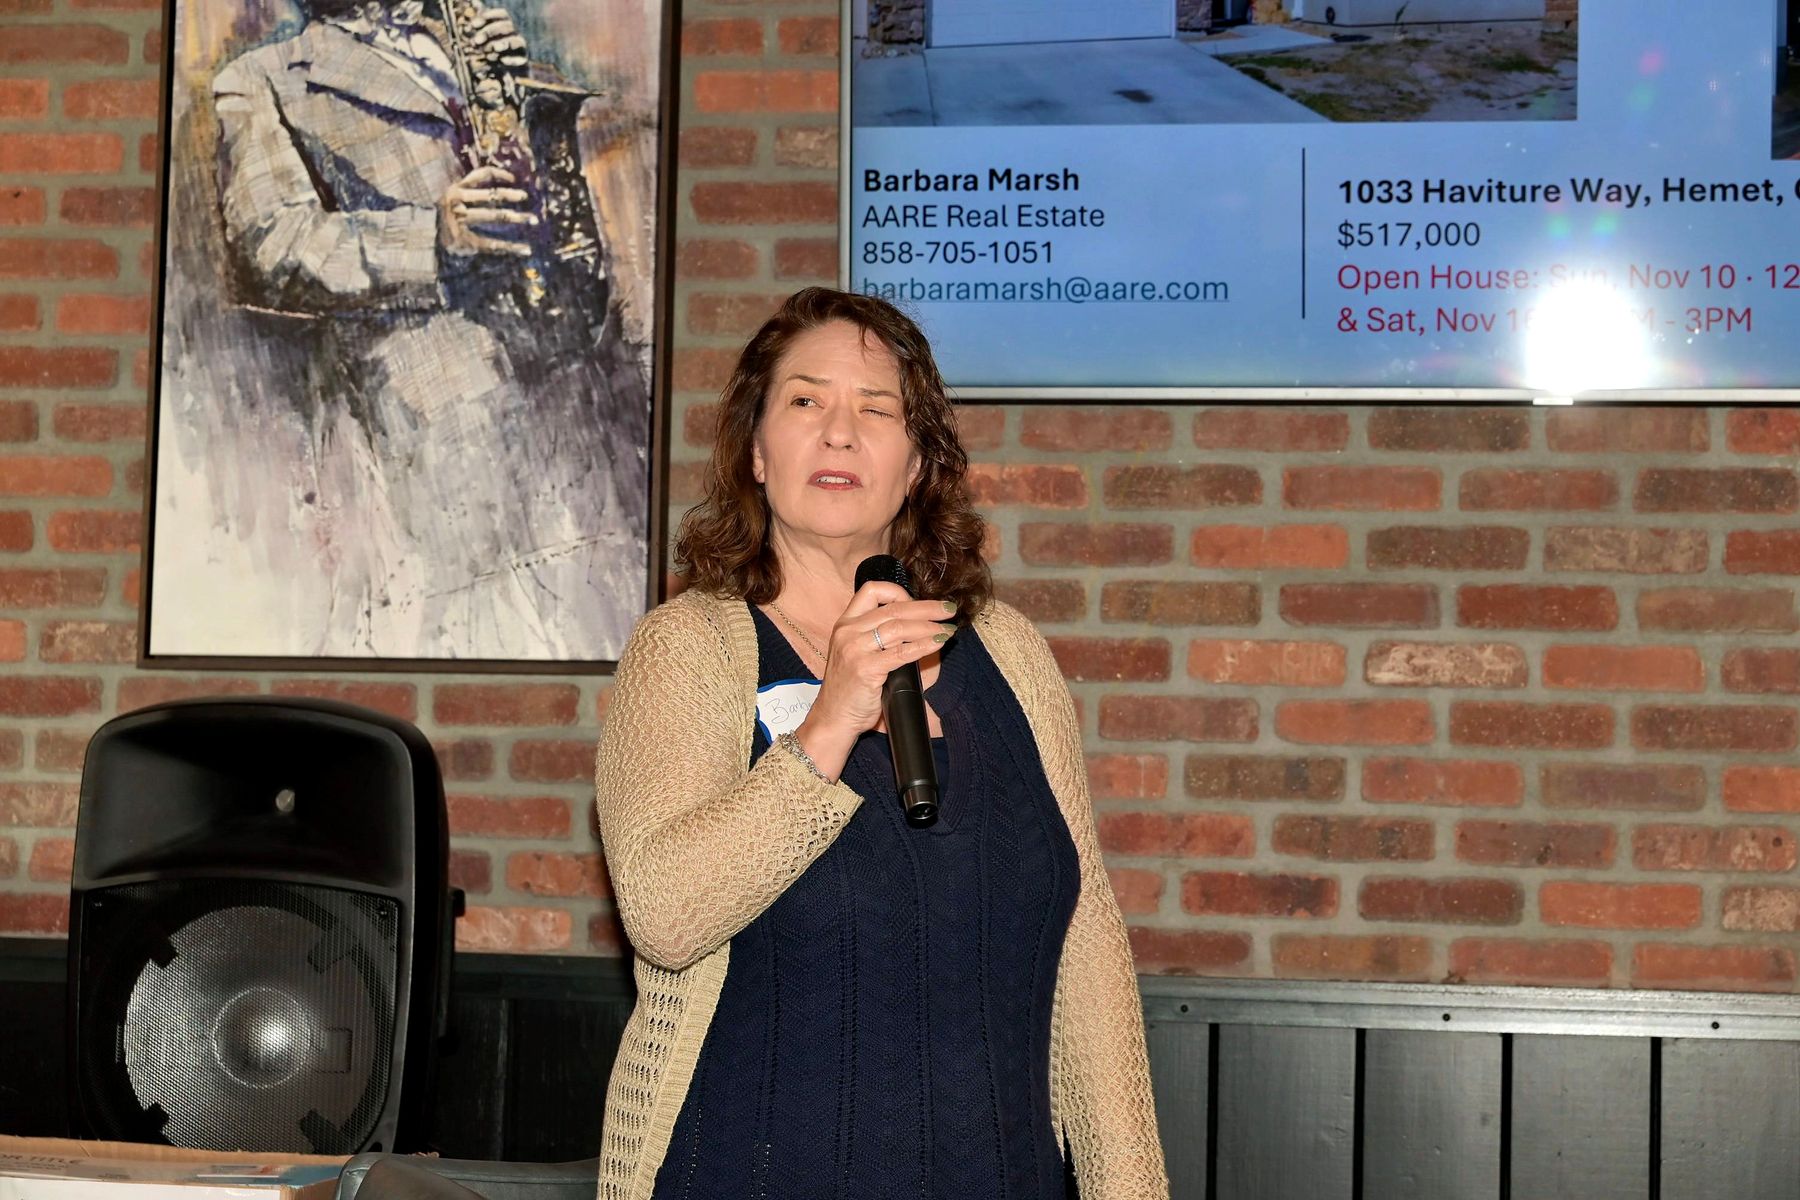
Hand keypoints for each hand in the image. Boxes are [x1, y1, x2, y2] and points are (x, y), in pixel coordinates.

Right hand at [438, 165, 534, 257]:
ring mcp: (460, 220)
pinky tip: (525, 249)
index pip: (480, 175)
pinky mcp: (464, 240)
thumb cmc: (437, 216)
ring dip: (516, 217)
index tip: (514, 179)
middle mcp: (457, 201)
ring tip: (534, 219)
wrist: (418, 236)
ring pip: (493, 216)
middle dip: (510, 195)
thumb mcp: (450, 198)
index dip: (499, 174)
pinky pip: (492, 243)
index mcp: (455, 188)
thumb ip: (468, 191)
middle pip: (490, 195)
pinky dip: (510, 247)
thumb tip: (497, 184)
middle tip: (525, 197)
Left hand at [467, 7, 527, 70]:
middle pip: (507, 26)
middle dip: (490, 32)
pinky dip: (510, 59)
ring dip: (500, 44)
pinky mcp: (523, 61)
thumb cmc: (488, 50)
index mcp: (505, 24)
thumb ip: (478, 22)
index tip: (473, 25)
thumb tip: (473, 2)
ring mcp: (521, 47)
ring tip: (487, 51)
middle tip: (476, 41)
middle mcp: (515, 33)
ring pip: (515, 40)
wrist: (499, 71)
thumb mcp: (480, 35)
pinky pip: (520, 58)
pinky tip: (500, 61)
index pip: (502, 14)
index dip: (488, 16)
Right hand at [791, 582, 955, 779]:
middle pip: (893, 609)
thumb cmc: (850, 690)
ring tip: (947, 629)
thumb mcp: (857, 654)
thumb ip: (878, 638)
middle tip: (949, 610)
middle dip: (926, 607)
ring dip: (929, 626)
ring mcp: (855, 650)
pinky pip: (902, 652)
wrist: (833, 719)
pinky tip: (938, 643)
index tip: (919, 602)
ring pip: (899, 627)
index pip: (871, 591)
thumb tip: (919, 626)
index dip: (899, 592)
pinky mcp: (865, 669)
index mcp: (845, 624)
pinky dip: (924, 645)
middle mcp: (847, 632)